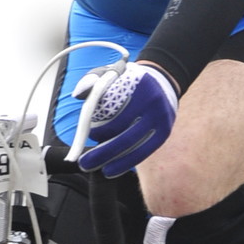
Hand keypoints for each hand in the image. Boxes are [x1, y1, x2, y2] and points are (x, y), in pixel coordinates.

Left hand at [74, 62, 177, 177]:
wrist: (162, 79)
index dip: (102, 128)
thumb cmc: (127, 79)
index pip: (117, 113)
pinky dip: (129, 162)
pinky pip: (146, 151)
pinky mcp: (165, 131)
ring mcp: (162, 119)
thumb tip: (78, 95)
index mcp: (139, 85)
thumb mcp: (111, 73)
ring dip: (116, 162)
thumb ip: (92, 81)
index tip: (90, 134)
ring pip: (136, 147)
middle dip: (104, 152)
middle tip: (85, 163)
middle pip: (126, 135)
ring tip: (100, 170)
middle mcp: (153, 103)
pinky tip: (114, 169)